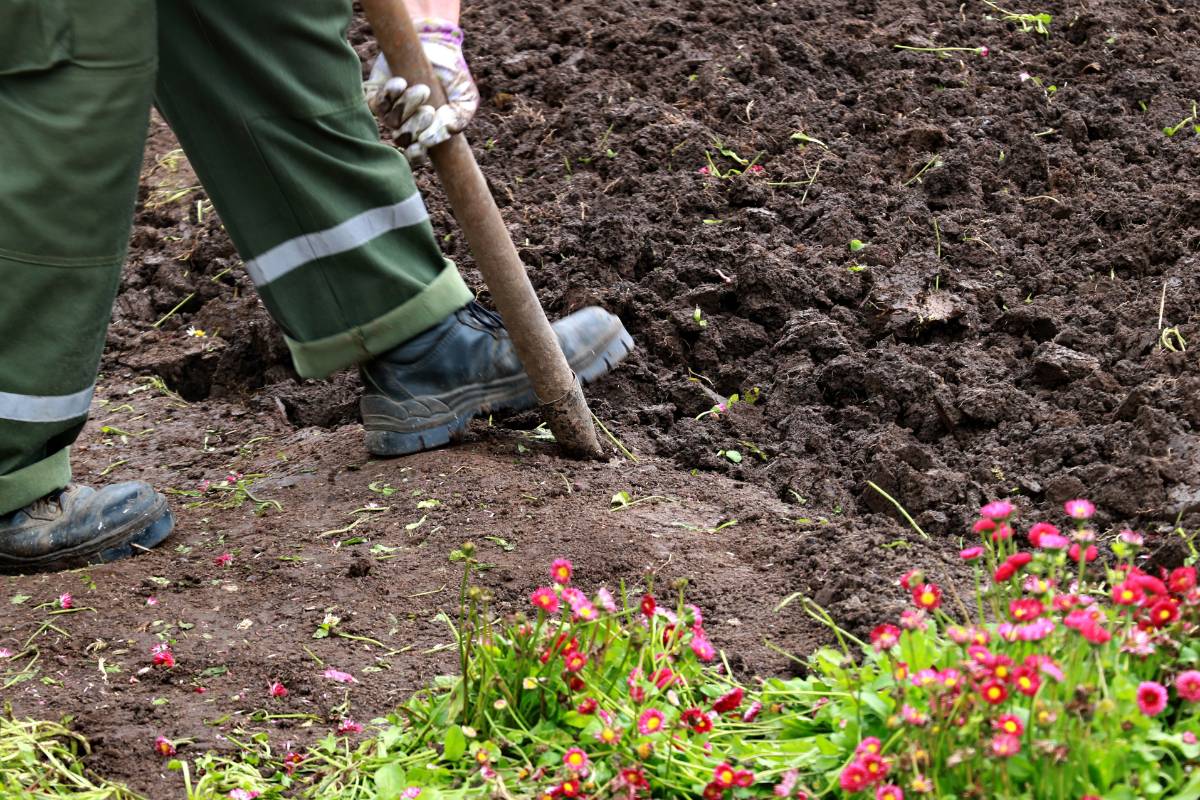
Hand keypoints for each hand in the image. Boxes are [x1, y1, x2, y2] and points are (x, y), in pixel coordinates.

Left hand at [364, 18, 479, 162]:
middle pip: (402, 138)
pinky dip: (389, 93)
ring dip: (405, 106)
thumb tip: (442, 134)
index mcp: (426, 133)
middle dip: (416, 126)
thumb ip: (460, 119)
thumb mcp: (466, 98)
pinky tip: (401, 82)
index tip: (422, 143)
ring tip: (421, 90)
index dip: (416, 155)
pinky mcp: (377, 91)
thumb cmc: (453, 75)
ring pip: (389, 120)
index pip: (415, 156)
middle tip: (429, 111)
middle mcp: (405, 124)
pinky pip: (376, 101)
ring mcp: (390, 108)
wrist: (437, 43)